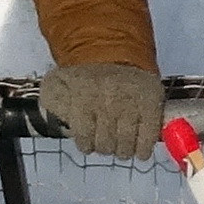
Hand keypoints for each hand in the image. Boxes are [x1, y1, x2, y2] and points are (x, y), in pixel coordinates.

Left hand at [36, 60, 162, 162]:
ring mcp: (132, 102)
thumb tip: (59, 117)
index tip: (89, 142)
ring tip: (120, 143)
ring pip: (126, 145)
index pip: (84, 136)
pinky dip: (143, 148)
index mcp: (84, 94)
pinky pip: (148, 137)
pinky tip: (138, 148)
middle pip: (105, 144)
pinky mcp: (152, 103)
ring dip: (122, 150)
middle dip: (105, 147)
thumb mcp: (58, 82)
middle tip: (106, 141)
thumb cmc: (86, 76)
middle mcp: (108, 99)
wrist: (117, 53)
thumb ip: (52, 100)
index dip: (86, 144)